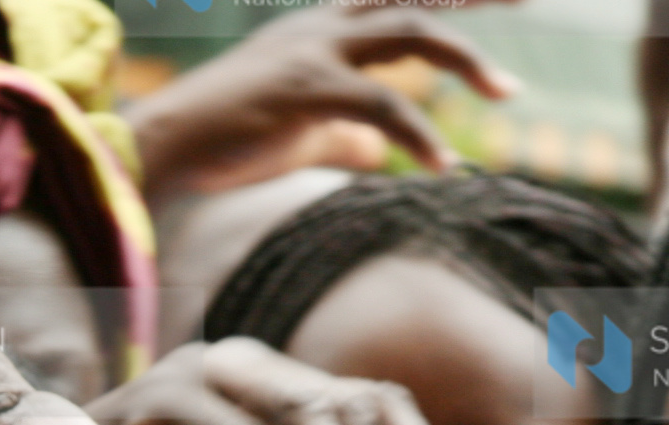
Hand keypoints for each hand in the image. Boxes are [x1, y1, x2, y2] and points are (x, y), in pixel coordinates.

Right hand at [128, 3, 521, 196]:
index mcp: (317, 29)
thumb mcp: (297, 133)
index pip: (394, 0)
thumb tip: (383, 149)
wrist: (159, 148)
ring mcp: (313, 49)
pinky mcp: (305, 86)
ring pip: (411, 34)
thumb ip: (345, 134)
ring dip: (467, 61)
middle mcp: (320, 25)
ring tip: (509, 92)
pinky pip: (381, 104)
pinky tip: (442, 164)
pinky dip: (418, 135)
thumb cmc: (221, 143)